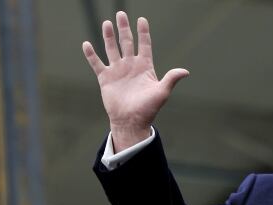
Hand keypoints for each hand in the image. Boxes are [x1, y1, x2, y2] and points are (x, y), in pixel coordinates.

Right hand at [82, 11, 188, 151]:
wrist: (131, 121)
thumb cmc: (148, 109)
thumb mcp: (162, 92)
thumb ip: (171, 79)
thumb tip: (186, 71)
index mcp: (145, 67)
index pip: (144, 45)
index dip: (143, 32)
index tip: (142, 19)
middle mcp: (130, 66)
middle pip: (127, 42)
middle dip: (124, 29)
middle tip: (121, 14)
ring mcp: (117, 71)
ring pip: (112, 49)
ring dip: (109, 36)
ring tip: (107, 23)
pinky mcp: (105, 78)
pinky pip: (97, 63)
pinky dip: (91, 54)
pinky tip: (87, 44)